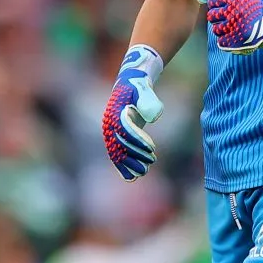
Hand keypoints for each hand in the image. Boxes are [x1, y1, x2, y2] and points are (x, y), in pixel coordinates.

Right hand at [102, 45, 163, 180]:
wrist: (130, 85)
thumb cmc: (139, 87)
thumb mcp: (144, 89)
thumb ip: (148, 100)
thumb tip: (153, 117)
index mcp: (115, 112)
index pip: (125, 130)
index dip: (138, 140)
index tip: (152, 148)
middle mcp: (110, 124)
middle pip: (119, 144)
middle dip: (135, 155)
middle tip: (151, 163)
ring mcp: (111, 132)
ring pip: (117, 152)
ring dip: (129, 164)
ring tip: (144, 172)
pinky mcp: (116, 137)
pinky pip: (117, 154)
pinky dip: (123, 166)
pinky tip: (132, 177)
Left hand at [195, 0, 262, 52]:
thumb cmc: (253, 7)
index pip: (212, 1)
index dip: (214, 4)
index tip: (220, 7)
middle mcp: (233, 12)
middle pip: (212, 16)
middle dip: (216, 18)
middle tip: (224, 19)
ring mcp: (235, 27)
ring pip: (216, 29)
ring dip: (221, 29)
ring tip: (230, 27)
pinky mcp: (236, 40)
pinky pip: (221, 41)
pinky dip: (225, 40)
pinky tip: (233, 36)